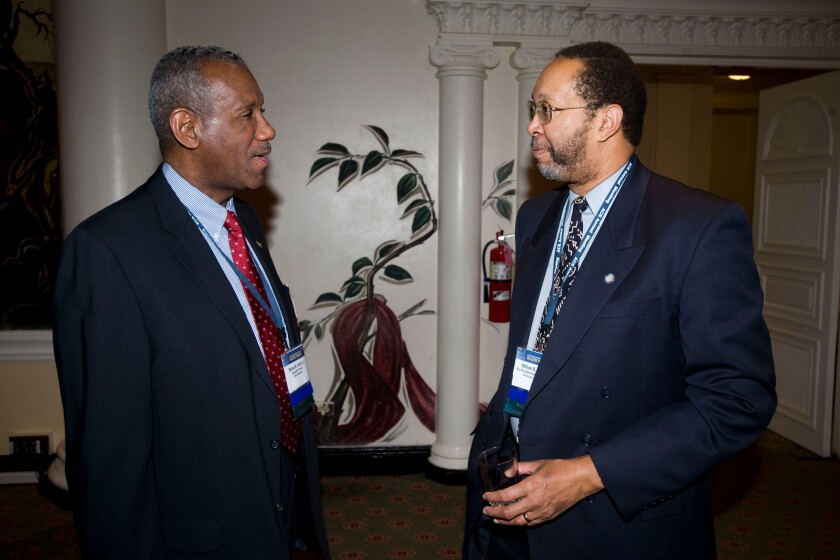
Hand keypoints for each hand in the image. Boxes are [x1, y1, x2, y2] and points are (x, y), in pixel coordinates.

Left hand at [481, 455, 603, 526]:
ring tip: (496, 519)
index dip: (492, 498)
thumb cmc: (561, 469)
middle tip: (486, 511)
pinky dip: (519, 523)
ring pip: (518, 521)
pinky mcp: (549, 516)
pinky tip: (514, 520)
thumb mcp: (538, 464)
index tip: (486, 496)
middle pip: (508, 512)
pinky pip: (531, 523)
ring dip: (505, 521)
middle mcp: (535, 501)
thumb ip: (521, 468)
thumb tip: (508, 471)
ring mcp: (542, 511)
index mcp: (531, 486)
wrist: (581, 479)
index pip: (505, 496)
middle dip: (494, 512)